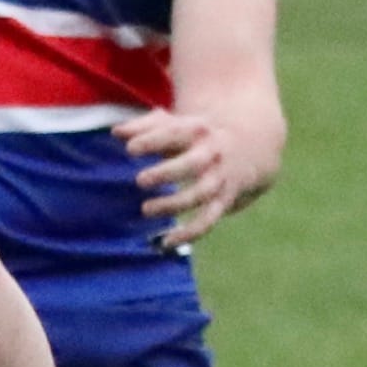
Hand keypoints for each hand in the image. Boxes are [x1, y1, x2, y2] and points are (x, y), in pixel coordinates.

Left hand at [114, 107, 264, 250]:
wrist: (250, 146)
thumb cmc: (200, 135)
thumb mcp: (178, 124)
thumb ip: (146, 127)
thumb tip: (116, 132)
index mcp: (197, 131)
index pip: (175, 133)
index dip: (153, 140)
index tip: (130, 149)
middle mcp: (211, 155)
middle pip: (192, 164)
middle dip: (167, 172)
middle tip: (140, 180)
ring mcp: (218, 179)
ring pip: (199, 195)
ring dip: (174, 204)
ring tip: (146, 209)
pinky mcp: (223, 201)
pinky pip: (207, 221)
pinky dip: (188, 234)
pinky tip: (165, 242)